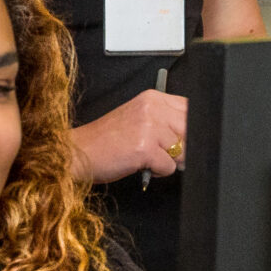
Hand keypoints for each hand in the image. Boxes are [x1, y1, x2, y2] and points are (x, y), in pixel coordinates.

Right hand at [70, 89, 186, 183]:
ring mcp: (149, 127)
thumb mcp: (137, 119)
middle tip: (162, 152)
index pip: (190, 108)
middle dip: (182, 146)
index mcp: (152, 98)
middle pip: (191, 130)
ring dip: (169, 160)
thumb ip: (164, 120)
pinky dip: (159, 172)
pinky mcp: (145, 149)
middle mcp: (152, 108)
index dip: (189, 128)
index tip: (179, 139)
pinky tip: (141, 164)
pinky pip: (170, 167)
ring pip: (183, 150)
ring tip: (147, 157)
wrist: (78, 153)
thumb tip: (193, 136)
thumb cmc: (105, 140)